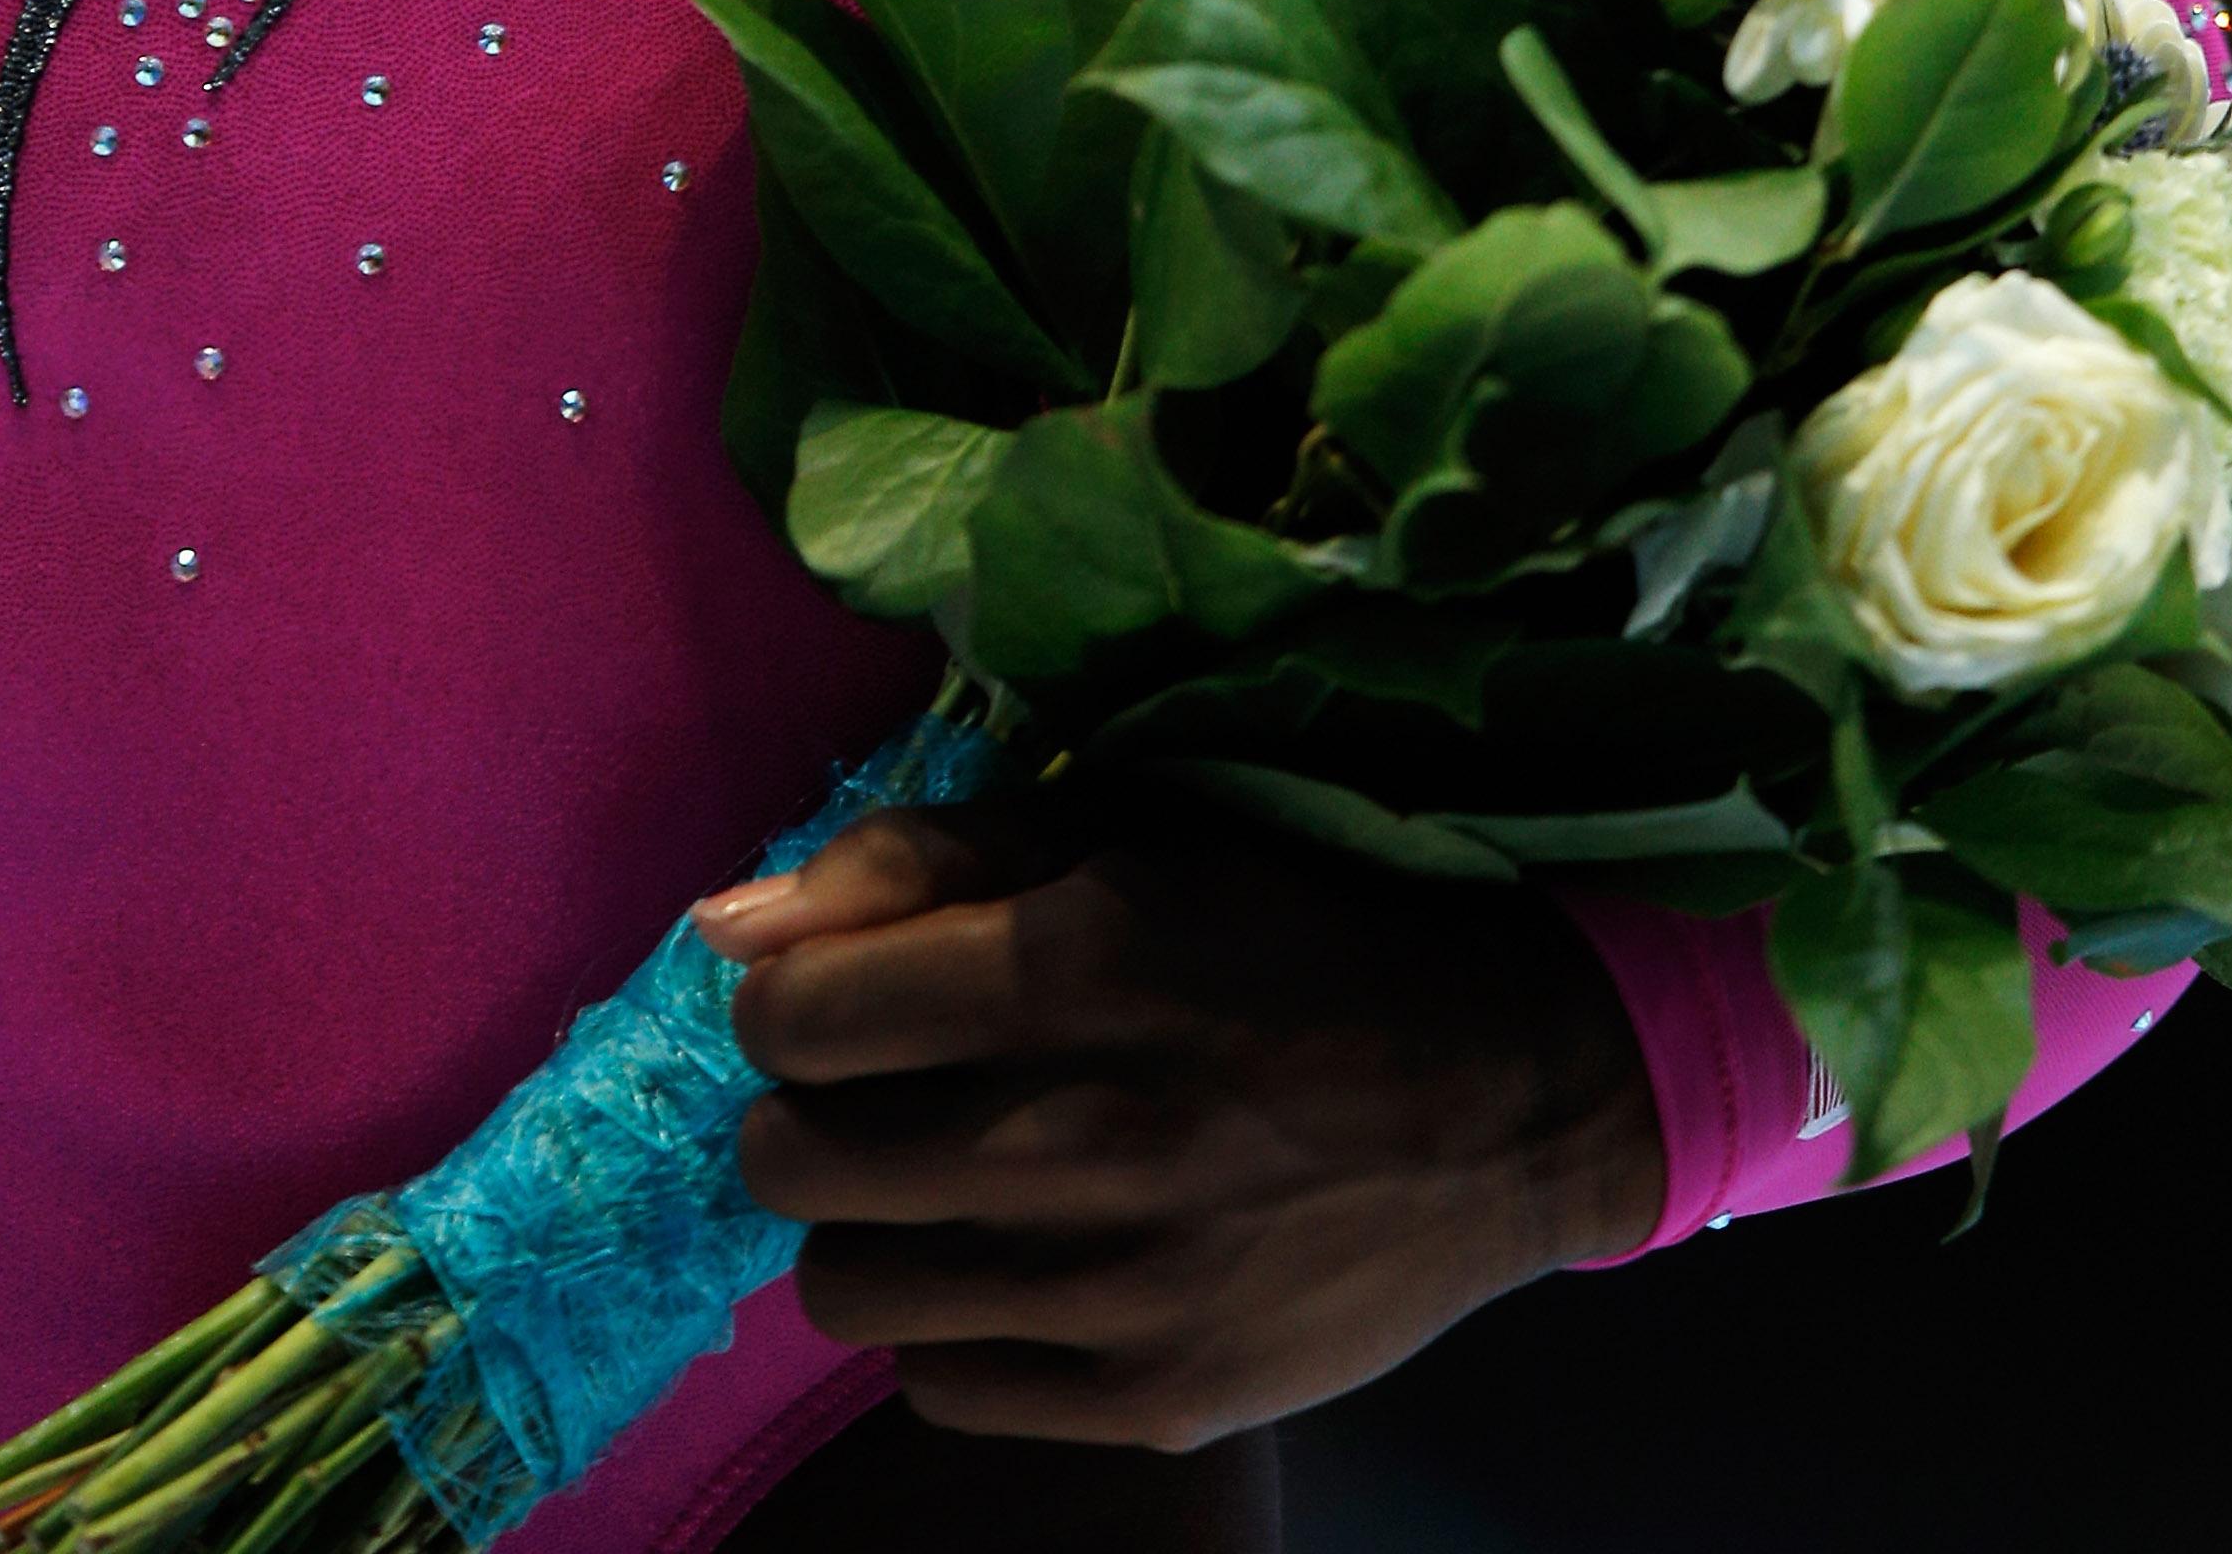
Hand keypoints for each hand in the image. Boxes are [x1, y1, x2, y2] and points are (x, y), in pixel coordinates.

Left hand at [703, 796, 1664, 1455]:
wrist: (1509, 1099)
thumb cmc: (1293, 929)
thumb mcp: (1120, 833)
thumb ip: (912, 862)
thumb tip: (723, 925)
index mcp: (1072, 966)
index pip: (790, 1016)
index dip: (788, 998)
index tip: (842, 995)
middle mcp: (1085, 1136)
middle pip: (790, 1162)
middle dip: (806, 1112)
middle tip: (881, 1090)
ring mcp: (1119, 1288)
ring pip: (842, 1286)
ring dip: (868, 1223)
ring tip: (945, 1178)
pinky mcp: (1154, 1397)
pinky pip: (939, 1384)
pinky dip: (954, 1322)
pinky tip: (1023, 1259)